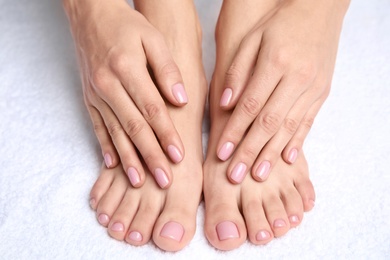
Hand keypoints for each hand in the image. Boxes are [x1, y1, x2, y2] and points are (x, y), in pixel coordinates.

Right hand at [63, 0, 187, 187]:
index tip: (179, 156)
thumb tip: (181, 100)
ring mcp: (96, 94)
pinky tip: (114, 165)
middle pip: (134, 127)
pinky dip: (106, 147)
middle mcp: (108, 85)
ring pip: (115, 132)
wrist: (90, 15)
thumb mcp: (152, 38)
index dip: (166, 134)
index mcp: (126, 69)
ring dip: (129, 159)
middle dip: (151, 156)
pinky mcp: (88, 99)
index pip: (152, 109)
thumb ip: (167, 69)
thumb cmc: (126, 25)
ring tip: (140, 181)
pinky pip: (98, 127)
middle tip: (164, 180)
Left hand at [216, 0, 348, 182]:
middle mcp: (297, 78)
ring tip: (258, 175)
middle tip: (235, 175)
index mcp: (275, 62)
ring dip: (272, 153)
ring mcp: (313, 87)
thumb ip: (237, 71)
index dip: (234, 132)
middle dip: (249, 151)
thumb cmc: (279, 23)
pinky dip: (297, 142)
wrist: (319, 10)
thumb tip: (225, 103)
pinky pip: (308, 122)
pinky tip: (287, 159)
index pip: (250, 106)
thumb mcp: (252, 39)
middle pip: (268, 122)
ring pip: (289, 127)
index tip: (220, 153)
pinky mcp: (322, 92)